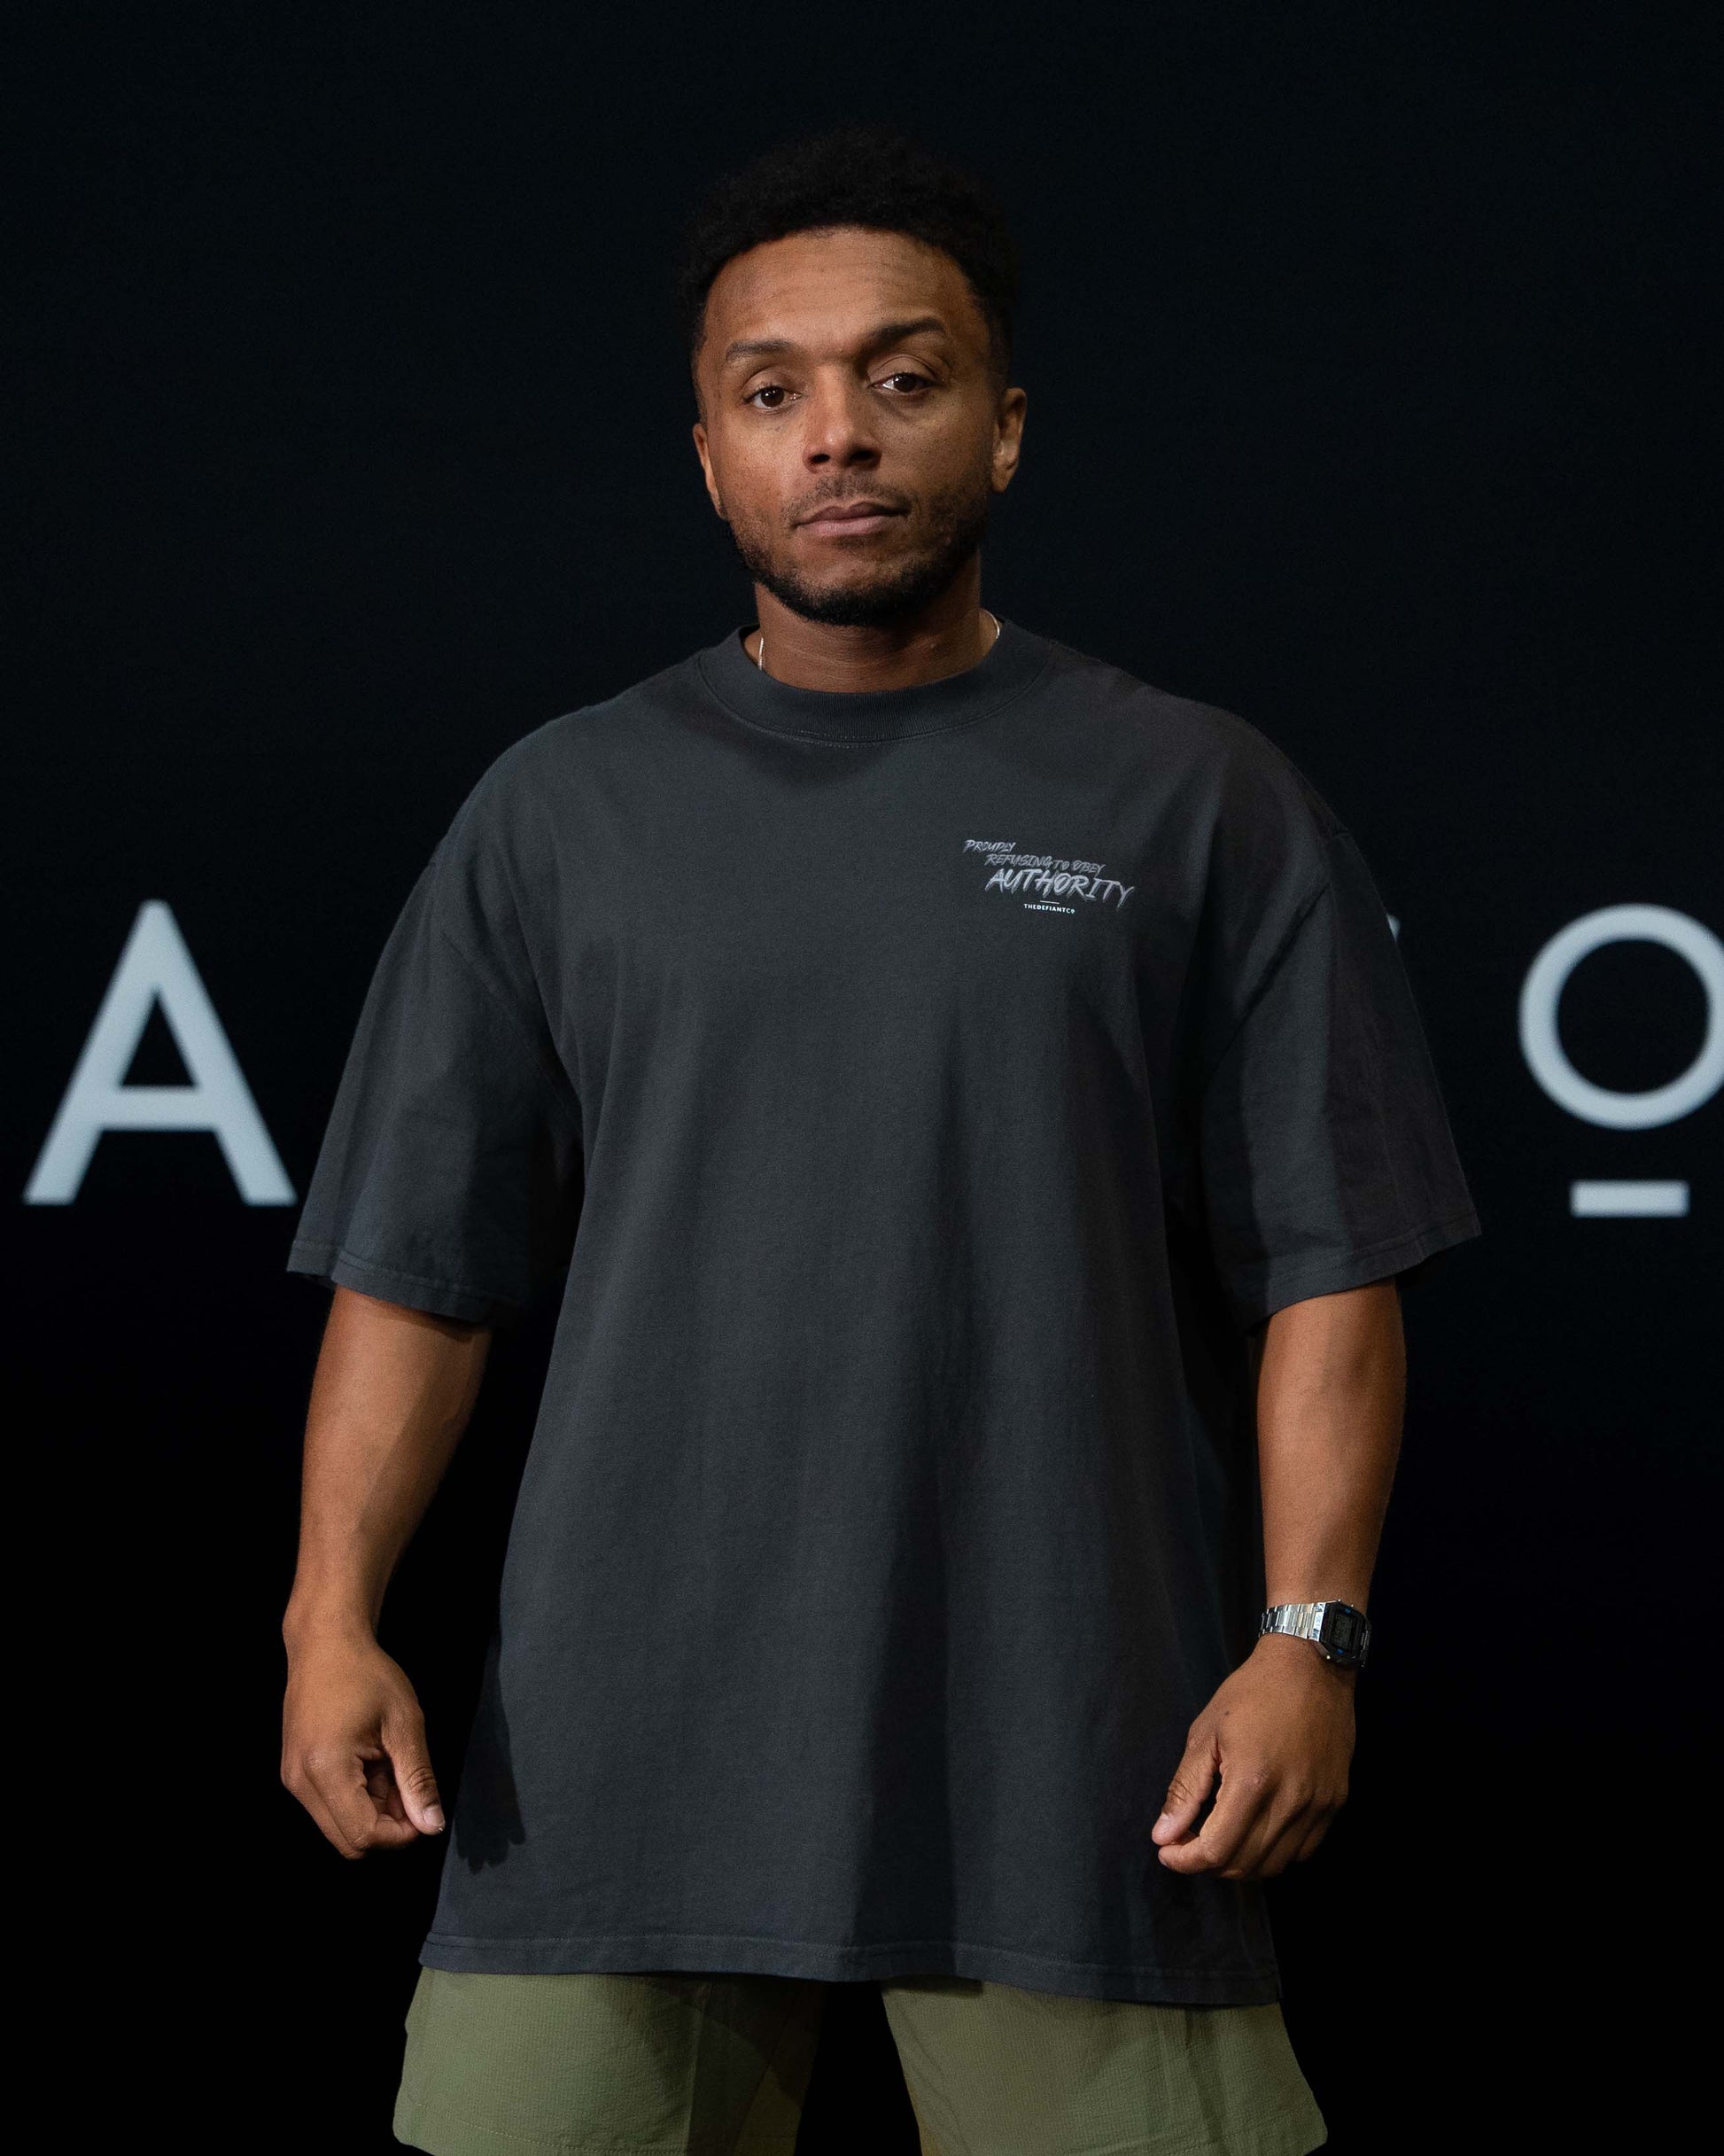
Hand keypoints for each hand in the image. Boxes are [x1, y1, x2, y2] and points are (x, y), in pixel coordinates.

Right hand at [281, 1629, 443, 1857]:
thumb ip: (418, 1780)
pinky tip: (373, 1765)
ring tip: (390, 1768)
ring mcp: (293, 1780)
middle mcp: (301, 1783)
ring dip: (372, 1813)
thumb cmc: (368, 1675)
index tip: (424, 1807)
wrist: (325, 1644)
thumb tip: (432, 1826)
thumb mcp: (405, 1725)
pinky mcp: (294, 1774)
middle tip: (409, 1787)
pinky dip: (357, 1800)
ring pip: (338, 1828)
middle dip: (387, 1827)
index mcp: (327, 1770)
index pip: (364, 1835)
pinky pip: (328, 1808)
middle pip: (348, 1842)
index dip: (401, 1834)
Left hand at [1151, 1634, 1354, 1879]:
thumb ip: (1185, 1789)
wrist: (1312, 1667)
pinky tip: (1256, 1830)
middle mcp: (1290, 1801)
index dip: (1186, 1860)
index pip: (1216, 1850)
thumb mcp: (1206, 1732)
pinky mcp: (1335, 1803)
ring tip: (1220, 1836)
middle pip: (1244, 1864)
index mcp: (1252, 1781)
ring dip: (1240, 1862)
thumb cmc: (1252, 1692)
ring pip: (1273, 1865)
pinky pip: (1302, 1851)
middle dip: (1208, 1862)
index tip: (1168, 1851)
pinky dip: (1274, 1853)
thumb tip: (1163, 1835)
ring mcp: (1317, 1805)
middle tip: (1188, 1841)